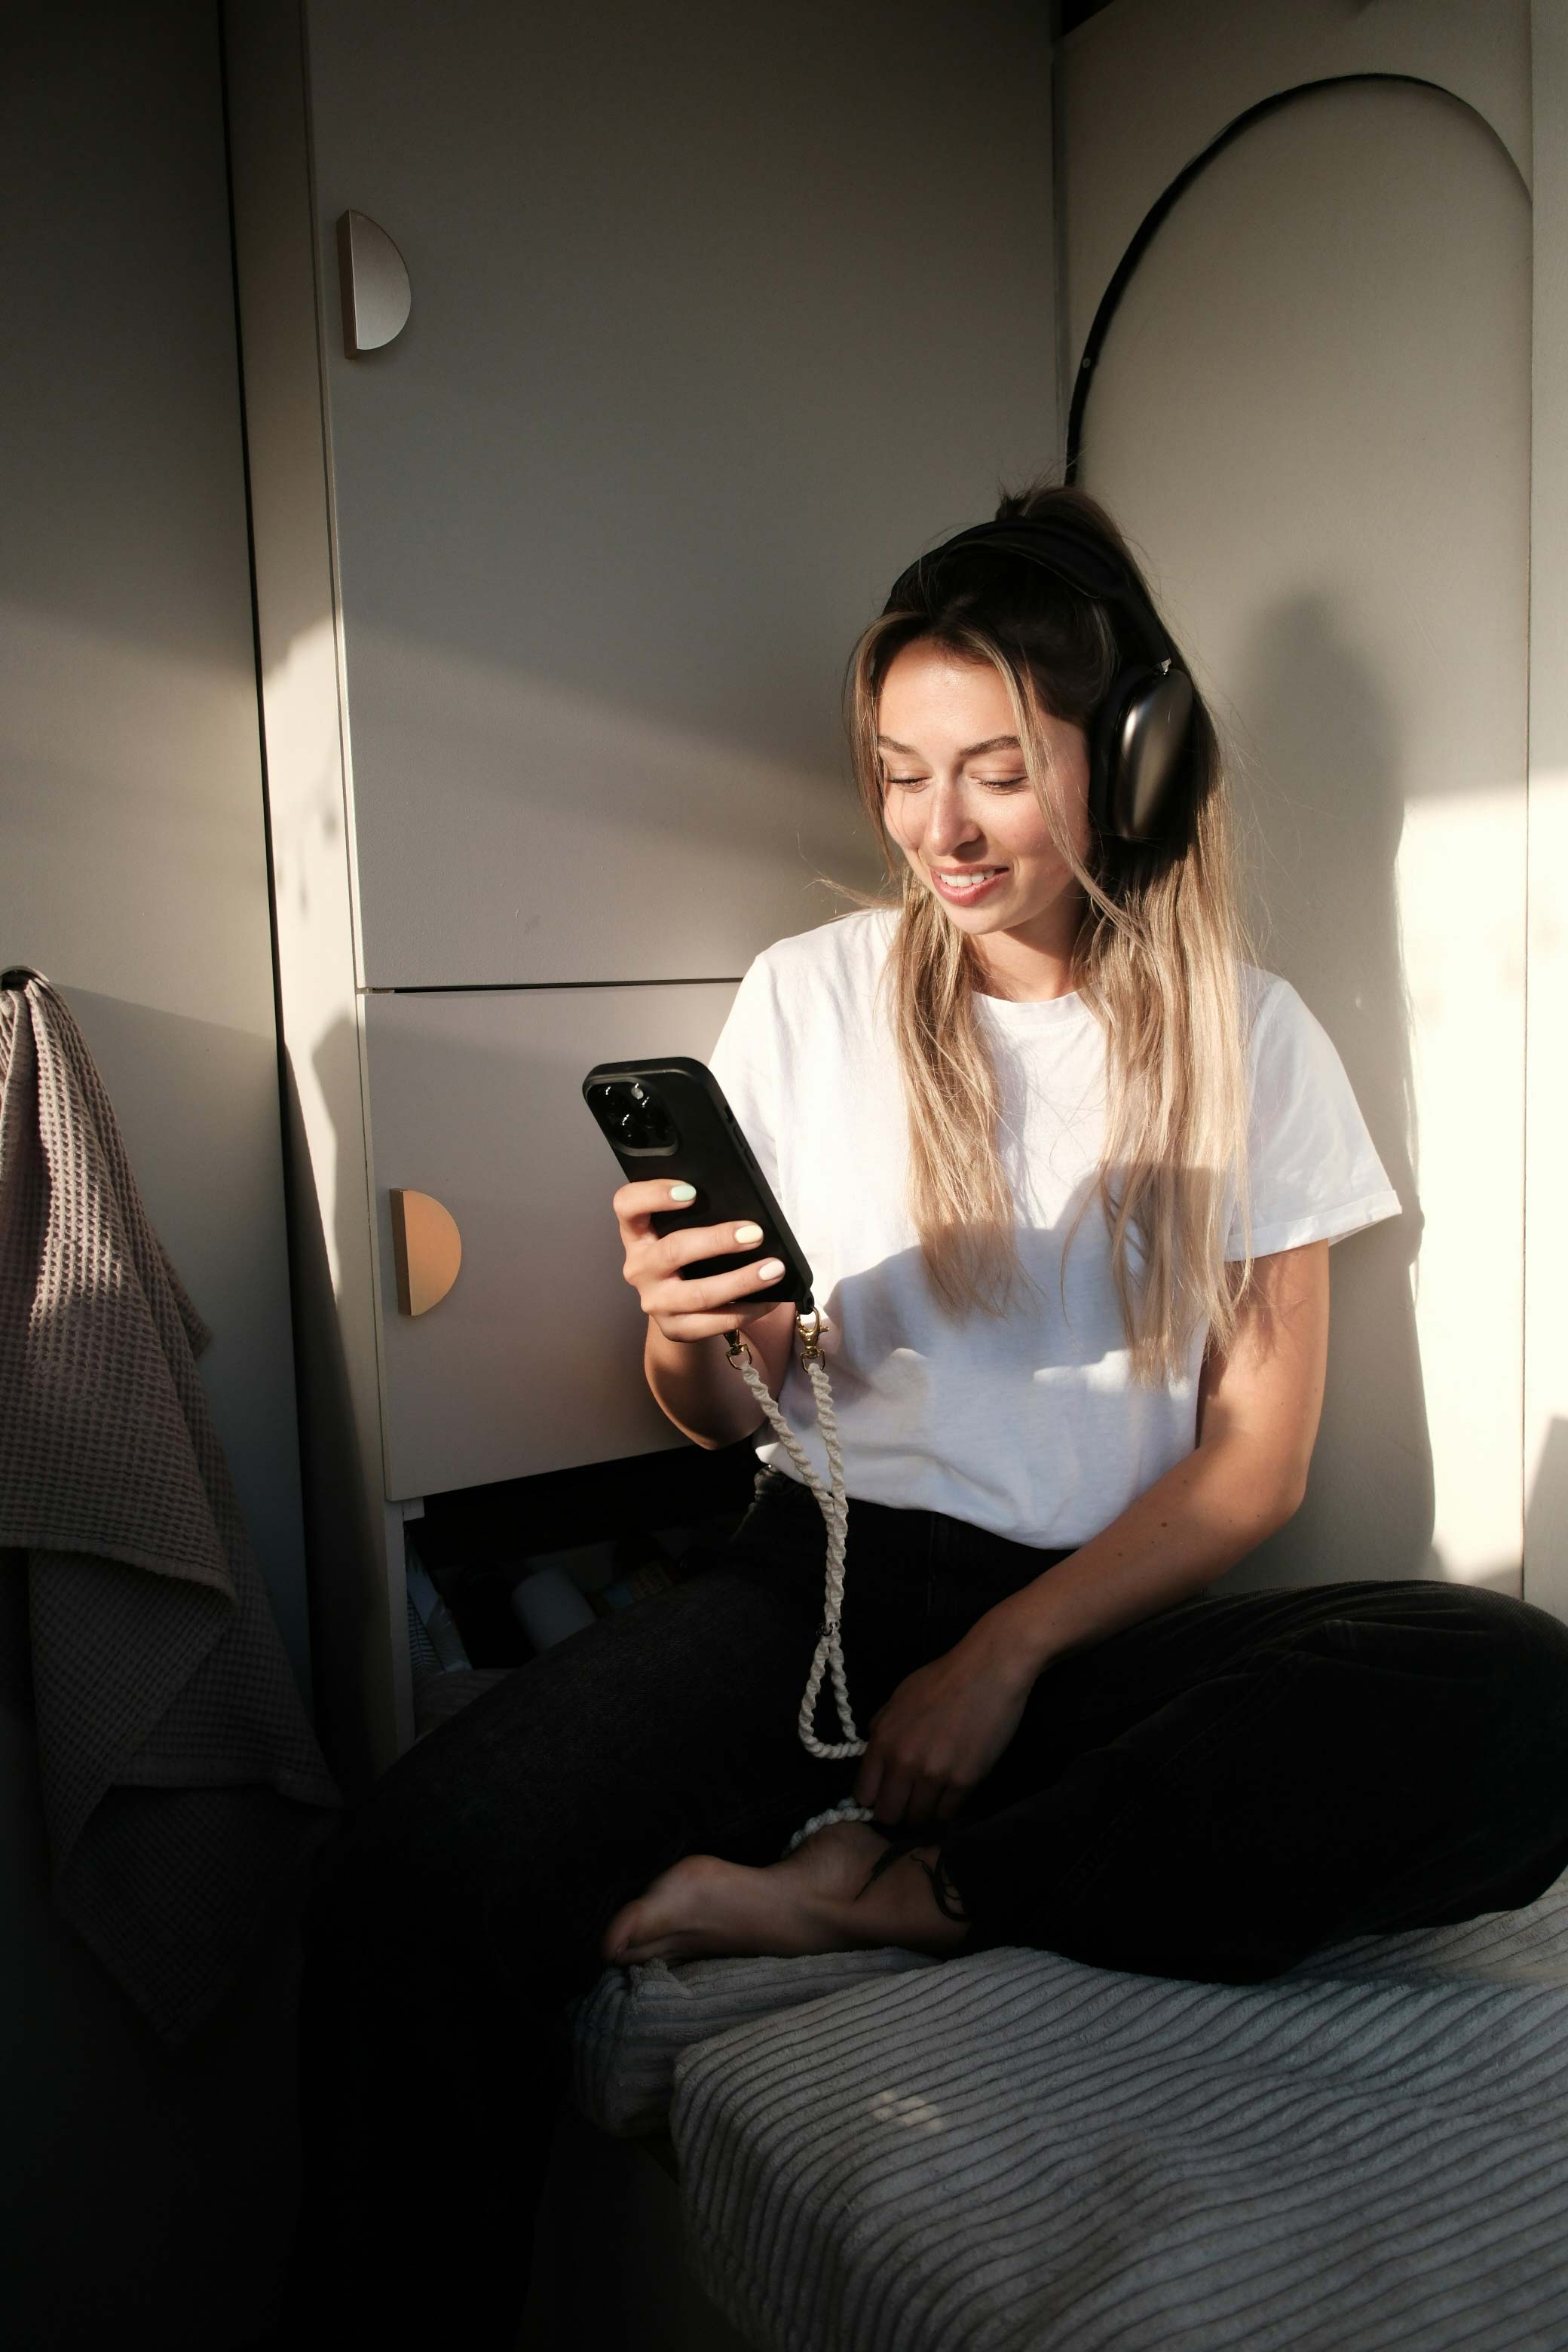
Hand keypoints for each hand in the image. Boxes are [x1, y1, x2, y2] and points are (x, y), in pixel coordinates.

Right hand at [613, 1177, 790, 1347]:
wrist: (674, 1308)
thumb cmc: (685, 1256)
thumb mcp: (678, 1232)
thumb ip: (697, 1216)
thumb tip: (748, 1206)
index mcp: (637, 1233)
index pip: (627, 1205)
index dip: (654, 1195)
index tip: (692, 1191)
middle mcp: (639, 1267)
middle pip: (673, 1250)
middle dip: (718, 1241)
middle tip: (755, 1233)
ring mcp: (654, 1302)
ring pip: (699, 1294)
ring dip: (742, 1281)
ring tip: (774, 1269)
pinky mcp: (674, 1329)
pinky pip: (715, 1322)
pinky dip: (748, 1310)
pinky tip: (771, 1299)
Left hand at [852, 1620, 1036, 1827]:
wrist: (987, 1672)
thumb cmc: (942, 1679)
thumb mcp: (899, 1697)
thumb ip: (882, 1727)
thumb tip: (873, 1751)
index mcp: (882, 1741)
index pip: (864, 1794)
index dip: (873, 1799)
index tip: (886, 1795)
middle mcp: (903, 1762)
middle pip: (888, 1814)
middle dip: (897, 1812)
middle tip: (910, 1802)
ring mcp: (934, 1775)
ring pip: (919, 1819)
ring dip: (923, 1813)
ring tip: (932, 1799)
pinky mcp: (964, 1782)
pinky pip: (947, 1814)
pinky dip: (947, 1810)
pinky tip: (950, 1796)